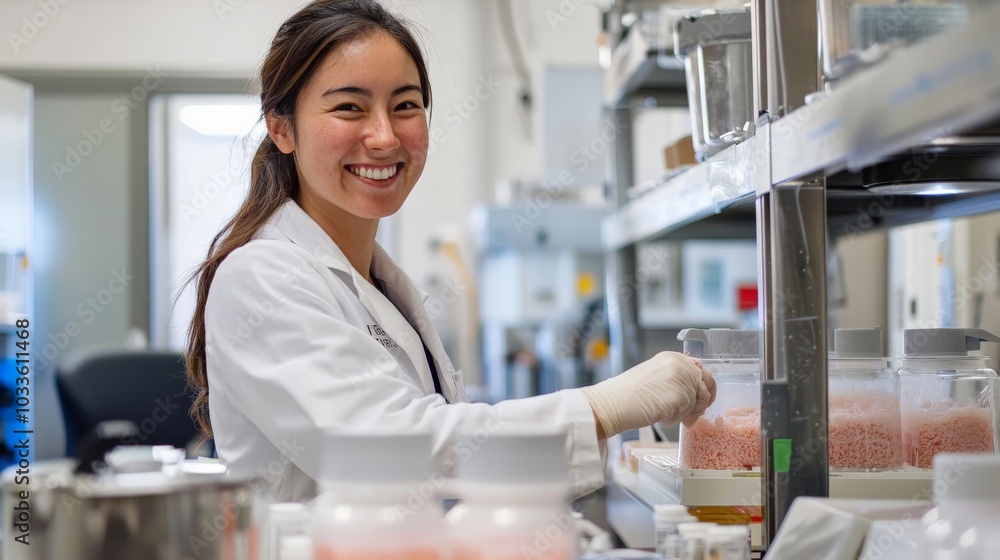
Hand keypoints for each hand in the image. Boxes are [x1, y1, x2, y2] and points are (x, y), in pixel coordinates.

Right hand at [580, 351, 715, 438]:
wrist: (613, 402)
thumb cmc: (627, 394)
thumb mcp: (655, 377)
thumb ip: (675, 379)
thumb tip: (694, 392)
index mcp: (672, 357)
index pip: (700, 369)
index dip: (704, 386)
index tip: (703, 399)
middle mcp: (679, 364)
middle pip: (704, 385)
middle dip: (700, 402)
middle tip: (693, 416)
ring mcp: (681, 379)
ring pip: (698, 400)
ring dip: (687, 413)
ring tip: (668, 417)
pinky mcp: (682, 396)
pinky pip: (690, 412)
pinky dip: (678, 419)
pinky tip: (663, 418)